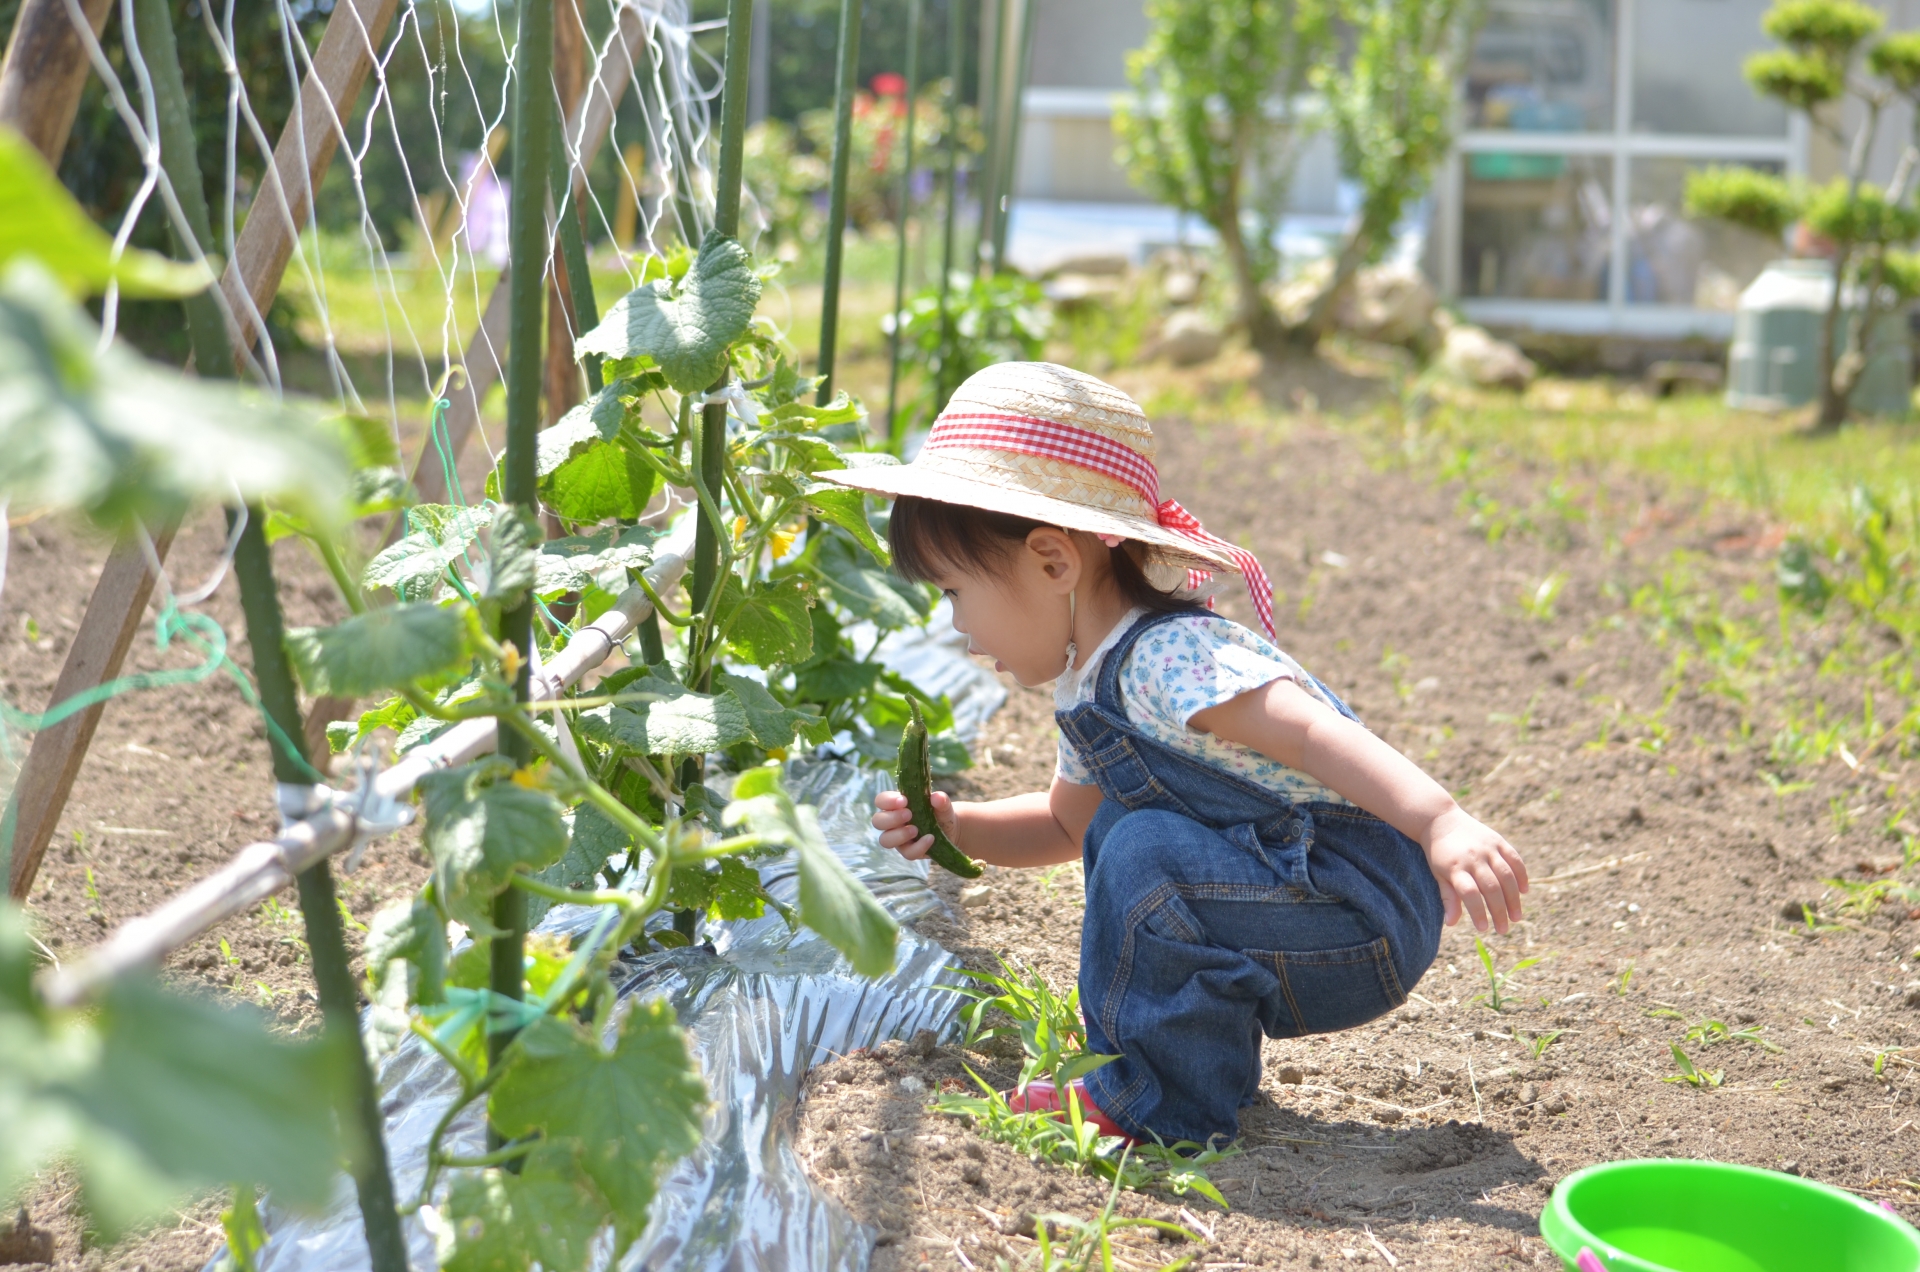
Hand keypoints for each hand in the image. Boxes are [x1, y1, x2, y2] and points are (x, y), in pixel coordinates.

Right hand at [872, 789, 958, 860]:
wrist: (951, 830)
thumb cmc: (941, 813)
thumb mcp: (943, 806)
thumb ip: (941, 801)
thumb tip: (937, 797)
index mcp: (896, 805)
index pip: (880, 801)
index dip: (887, 801)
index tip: (904, 801)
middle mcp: (893, 822)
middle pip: (877, 821)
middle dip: (891, 818)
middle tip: (909, 814)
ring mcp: (899, 838)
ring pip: (885, 840)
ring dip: (899, 835)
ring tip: (916, 830)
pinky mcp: (908, 851)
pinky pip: (907, 853)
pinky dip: (918, 847)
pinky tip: (930, 839)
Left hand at [1425, 808, 1527, 933]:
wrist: (1440, 820)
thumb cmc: (1438, 853)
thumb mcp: (1437, 874)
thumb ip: (1447, 897)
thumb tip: (1451, 923)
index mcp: (1455, 868)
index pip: (1470, 894)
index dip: (1478, 912)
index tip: (1483, 929)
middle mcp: (1473, 858)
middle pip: (1491, 888)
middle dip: (1499, 912)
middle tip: (1503, 930)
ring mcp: (1487, 848)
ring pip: (1506, 876)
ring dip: (1514, 899)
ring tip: (1516, 917)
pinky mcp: (1498, 840)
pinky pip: (1514, 859)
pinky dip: (1521, 875)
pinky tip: (1524, 891)